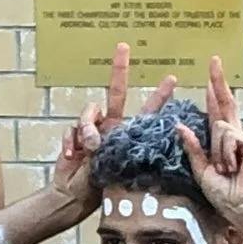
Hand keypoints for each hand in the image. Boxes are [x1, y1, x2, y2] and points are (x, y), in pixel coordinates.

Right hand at [49, 44, 174, 205]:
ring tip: (88, 149)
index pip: (148, 112)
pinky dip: (70, 142)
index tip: (173, 78)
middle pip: (116, 92)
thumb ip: (114, 154)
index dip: (160, 95)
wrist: (74, 196)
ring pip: (89, 111)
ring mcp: (92, 129)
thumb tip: (96, 140)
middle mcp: (112, 127)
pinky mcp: (74, 135)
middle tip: (123, 47)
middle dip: (120, 69)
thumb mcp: (119, 172)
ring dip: (87, 129)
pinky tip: (71, 156)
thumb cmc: (103, 188)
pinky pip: (71, 128)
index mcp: (129, 135)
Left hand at [173, 57, 242, 226]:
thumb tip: (180, 126)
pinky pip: (228, 135)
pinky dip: (225, 153)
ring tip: (226, 170)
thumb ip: (193, 149)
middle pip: (226, 104)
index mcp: (222, 146)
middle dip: (219, 82)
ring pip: (219, 127)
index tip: (209, 82)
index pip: (216, 115)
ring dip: (218, 152)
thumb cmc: (225, 196)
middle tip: (214, 60)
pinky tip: (232, 167)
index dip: (213, 97)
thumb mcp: (201, 172)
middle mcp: (235, 138)